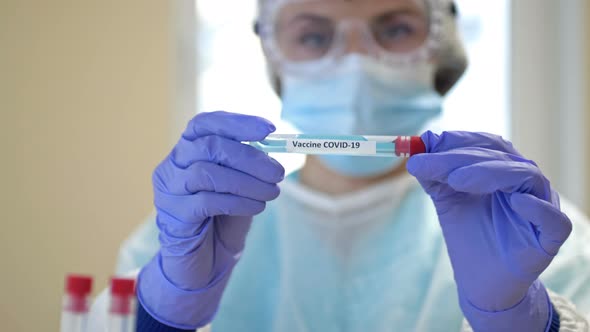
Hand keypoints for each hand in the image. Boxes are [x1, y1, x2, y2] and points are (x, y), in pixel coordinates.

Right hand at [137, 111, 284, 328]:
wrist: (203, 262)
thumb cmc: (222, 218)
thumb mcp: (239, 185)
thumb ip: (249, 164)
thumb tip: (276, 146)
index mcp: (187, 150)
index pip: (205, 123)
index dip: (237, 122)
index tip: (269, 129)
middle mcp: (172, 165)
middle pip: (209, 146)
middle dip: (250, 157)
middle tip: (278, 172)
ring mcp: (168, 191)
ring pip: (206, 173)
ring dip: (246, 182)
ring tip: (271, 193)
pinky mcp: (173, 216)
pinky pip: (206, 201)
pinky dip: (237, 202)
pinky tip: (256, 208)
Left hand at [407, 131, 571, 330]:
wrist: (481, 280)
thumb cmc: (468, 234)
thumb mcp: (446, 200)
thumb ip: (434, 175)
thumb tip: (418, 148)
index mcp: (502, 168)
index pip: (484, 143)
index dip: (456, 140)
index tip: (425, 144)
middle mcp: (525, 180)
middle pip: (499, 156)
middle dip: (459, 157)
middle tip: (428, 164)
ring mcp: (541, 206)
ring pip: (524, 176)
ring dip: (488, 172)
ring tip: (456, 180)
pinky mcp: (551, 237)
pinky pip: (552, 218)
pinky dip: (535, 207)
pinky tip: (514, 201)